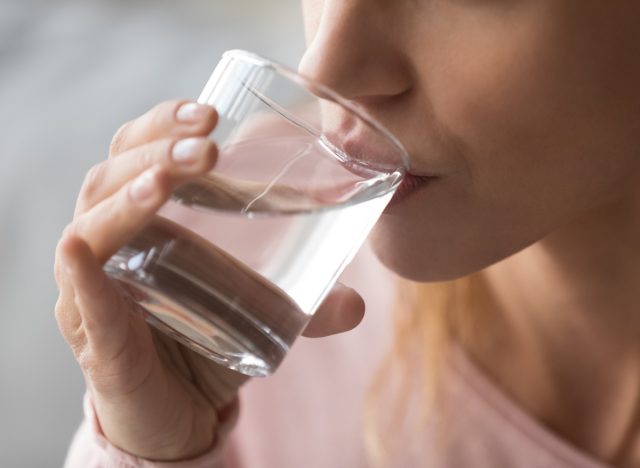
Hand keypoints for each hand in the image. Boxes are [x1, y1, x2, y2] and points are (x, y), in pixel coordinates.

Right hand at [53, 100, 365, 460]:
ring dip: (128, 196)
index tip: (211, 113)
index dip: (165, 124)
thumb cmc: (206, 339)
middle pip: (112, 174)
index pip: (138, 150)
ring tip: (167, 181)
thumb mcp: (258, 310)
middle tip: (206, 143)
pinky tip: (82, 250)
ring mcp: (94, 288)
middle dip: (157, 150)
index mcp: (144, 218)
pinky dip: (81, 275)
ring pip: (91, 225)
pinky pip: (81, 299)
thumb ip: (305, 304)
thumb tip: (358, 304)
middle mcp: (110, 242)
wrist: (177, 409)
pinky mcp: (95, 337)